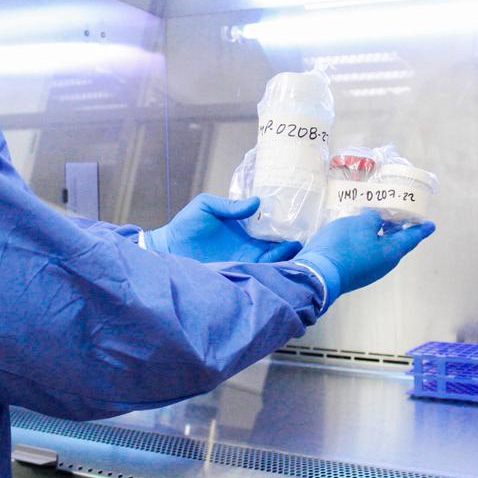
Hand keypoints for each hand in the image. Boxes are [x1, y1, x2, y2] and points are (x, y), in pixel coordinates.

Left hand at [144, 195, 302, 263]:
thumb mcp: (206, 206)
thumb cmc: (185, 226)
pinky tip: (286, 266)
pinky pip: (261, 274)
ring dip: (288, 257)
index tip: (300, 220)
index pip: (270, 226)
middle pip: (278, 245)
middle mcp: (249, 245)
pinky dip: (275, 271)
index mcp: (244, 228)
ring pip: (274, 261)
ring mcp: (245, 261)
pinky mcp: (239, 274)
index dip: (285, 224)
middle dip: (294, 243)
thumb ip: (229, 206)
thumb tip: (256, 202)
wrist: (169, 250)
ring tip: (303, 252)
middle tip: (308, 239)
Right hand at [295, 210, 434, 304]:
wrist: (317, 274)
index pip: (411, 238)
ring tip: (379, 220)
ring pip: (380, 248)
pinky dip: (368, 240)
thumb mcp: (361, 223)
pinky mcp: (353, 272)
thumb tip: (376, 220)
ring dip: (381, 234)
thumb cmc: (344, 246)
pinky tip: (358, 232)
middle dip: (399, 229)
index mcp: (391, 252)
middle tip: (401, 215)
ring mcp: (368, 270)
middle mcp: (383, 264)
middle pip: (396, 244)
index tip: (431, 224)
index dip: (420, 229)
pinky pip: (367, 253)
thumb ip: (373, 218)